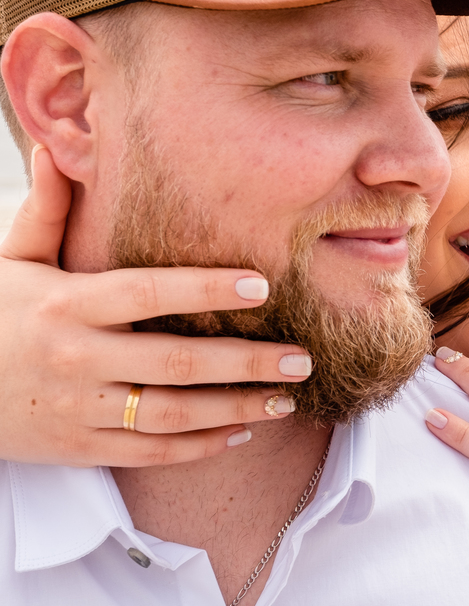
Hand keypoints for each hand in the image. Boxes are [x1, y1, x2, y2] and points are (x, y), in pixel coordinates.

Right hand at [0, 146, 312, 467]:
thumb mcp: (9, 262)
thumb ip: (43, 213)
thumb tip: (58, 153)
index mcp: (66, 304)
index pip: (150, 292)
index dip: (208, 287)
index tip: (263, 284)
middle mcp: (78, 357)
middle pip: (179, 360)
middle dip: (248, 362)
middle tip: (301, 359)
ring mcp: (80, 408)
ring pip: (174, 413)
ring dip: (238, 407)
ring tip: (286, 399)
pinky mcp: (79, 448)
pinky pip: (151, 452)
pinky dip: (200, 445)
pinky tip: (241, 430)